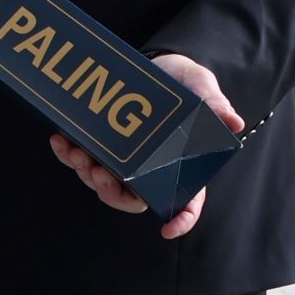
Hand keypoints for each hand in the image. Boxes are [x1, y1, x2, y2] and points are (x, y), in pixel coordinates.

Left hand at [48, 52, 243, 237]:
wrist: (161, 65)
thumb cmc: (188, 84)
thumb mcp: (203, 90)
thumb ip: (215, 106)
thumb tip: (234, 122)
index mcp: (184, 166)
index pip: (187, 202)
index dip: (180, 219)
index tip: (167, 230)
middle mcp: (152, 170)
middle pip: (133, 198)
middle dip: (112, 193)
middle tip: (99, 173)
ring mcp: (124, 159)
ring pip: (103, 182)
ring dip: (85, 173)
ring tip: (76, 153)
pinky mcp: (102, 145)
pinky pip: (82, 159)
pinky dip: (68, 154)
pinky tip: (60, 141)